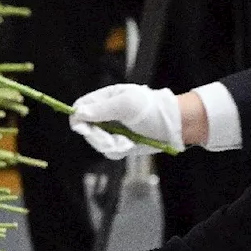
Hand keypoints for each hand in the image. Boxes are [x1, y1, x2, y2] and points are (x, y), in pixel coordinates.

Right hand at [69, 83, 183, 158]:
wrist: (172, 125)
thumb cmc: (151, 109)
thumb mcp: (126, 105)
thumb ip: (102, 109)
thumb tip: (79, 113)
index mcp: (104, 99)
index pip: (80, 107)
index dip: (78, 119)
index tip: (84, 129)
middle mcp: (104, 114)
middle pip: (85, 129)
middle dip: (98, 137)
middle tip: (112, 140)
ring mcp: (111, 130)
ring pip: (97, 143)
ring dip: (111, 144)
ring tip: (127, 142)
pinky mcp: (118, 143)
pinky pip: (109, 152)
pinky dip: (119, 150)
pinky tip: (130, 145)